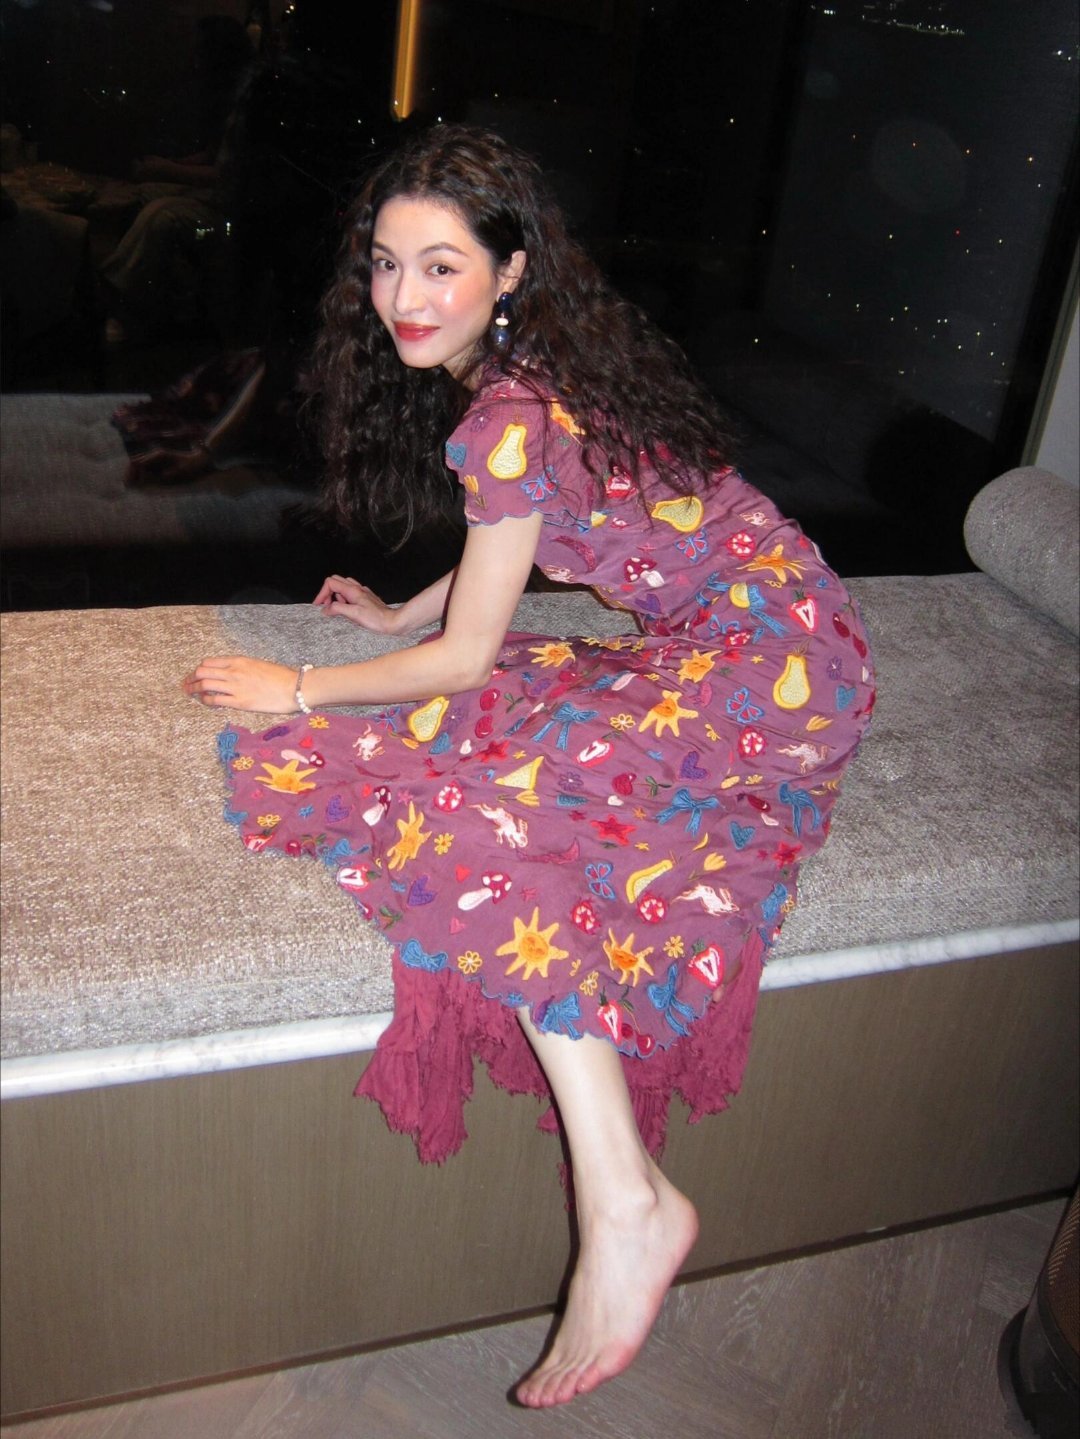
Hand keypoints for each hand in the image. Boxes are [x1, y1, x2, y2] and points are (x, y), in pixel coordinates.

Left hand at [182, 655, 296, 711]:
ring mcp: (235, 686)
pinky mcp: (239, 702)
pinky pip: (215, 699)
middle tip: (186, 685)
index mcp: (239, 660)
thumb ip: (243, 667)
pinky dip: (206, 700)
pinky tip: (205, 702)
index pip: (209, 662)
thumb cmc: (282, 677)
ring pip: (204, 685)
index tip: (194, 675)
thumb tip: (232, 673)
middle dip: (191, 679)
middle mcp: (233, 671)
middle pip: (202, 672)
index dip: (198, 669)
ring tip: (190, 693)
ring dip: (193, 689)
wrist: (294, 687)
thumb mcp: (259, 665)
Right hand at [313, 574, 404, 634]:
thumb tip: (326, 609)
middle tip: (326, 606)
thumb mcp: (354, 614)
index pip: (331, 583)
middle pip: (336, 581)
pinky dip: (344, 599)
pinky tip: (347, 610)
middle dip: (327, 592)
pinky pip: (351, 594)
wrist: (393, 622)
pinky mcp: (366, 599)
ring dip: (336, 596)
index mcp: (352, 590)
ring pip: (343, 586)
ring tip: (337, 610)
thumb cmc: (376, 619)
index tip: (318, 605)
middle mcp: (357, 589)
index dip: (322, 593)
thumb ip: (337, 609)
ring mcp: (362, 593)